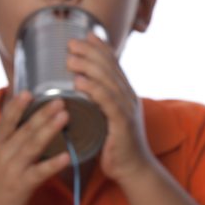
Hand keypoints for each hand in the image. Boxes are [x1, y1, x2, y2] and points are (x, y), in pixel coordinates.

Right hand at [0, 90, 70, 204]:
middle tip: (60, 98)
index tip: (29, 90)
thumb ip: (10, 145)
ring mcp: (11, 171)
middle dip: (42, 113)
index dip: (17, 106)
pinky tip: (68, 156)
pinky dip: (53, 164)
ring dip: (49, 129)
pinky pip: (39, 173)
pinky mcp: (20, 187)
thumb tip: (28, 129)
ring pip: (32, 146)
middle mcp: (2, 155)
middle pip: (23, 129)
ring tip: (65, 116)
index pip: (6, 121)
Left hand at [67, 32, 155, 183]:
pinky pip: (108, 103)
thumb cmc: (115, 146)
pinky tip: (80, 82)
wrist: (134, 170)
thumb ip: (96, 103)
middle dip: (90, 53)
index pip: (114, 64)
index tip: (85, 35)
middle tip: (71, 43)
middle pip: (110, 68)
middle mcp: (129, 97)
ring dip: (89, 68)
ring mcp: (128, 110)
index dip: (100, 48)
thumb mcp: (106, 119)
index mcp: (125, 94)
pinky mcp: (123, 124)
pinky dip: (94, 90)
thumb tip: (76, 89)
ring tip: (70, 59)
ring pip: (109, 82)